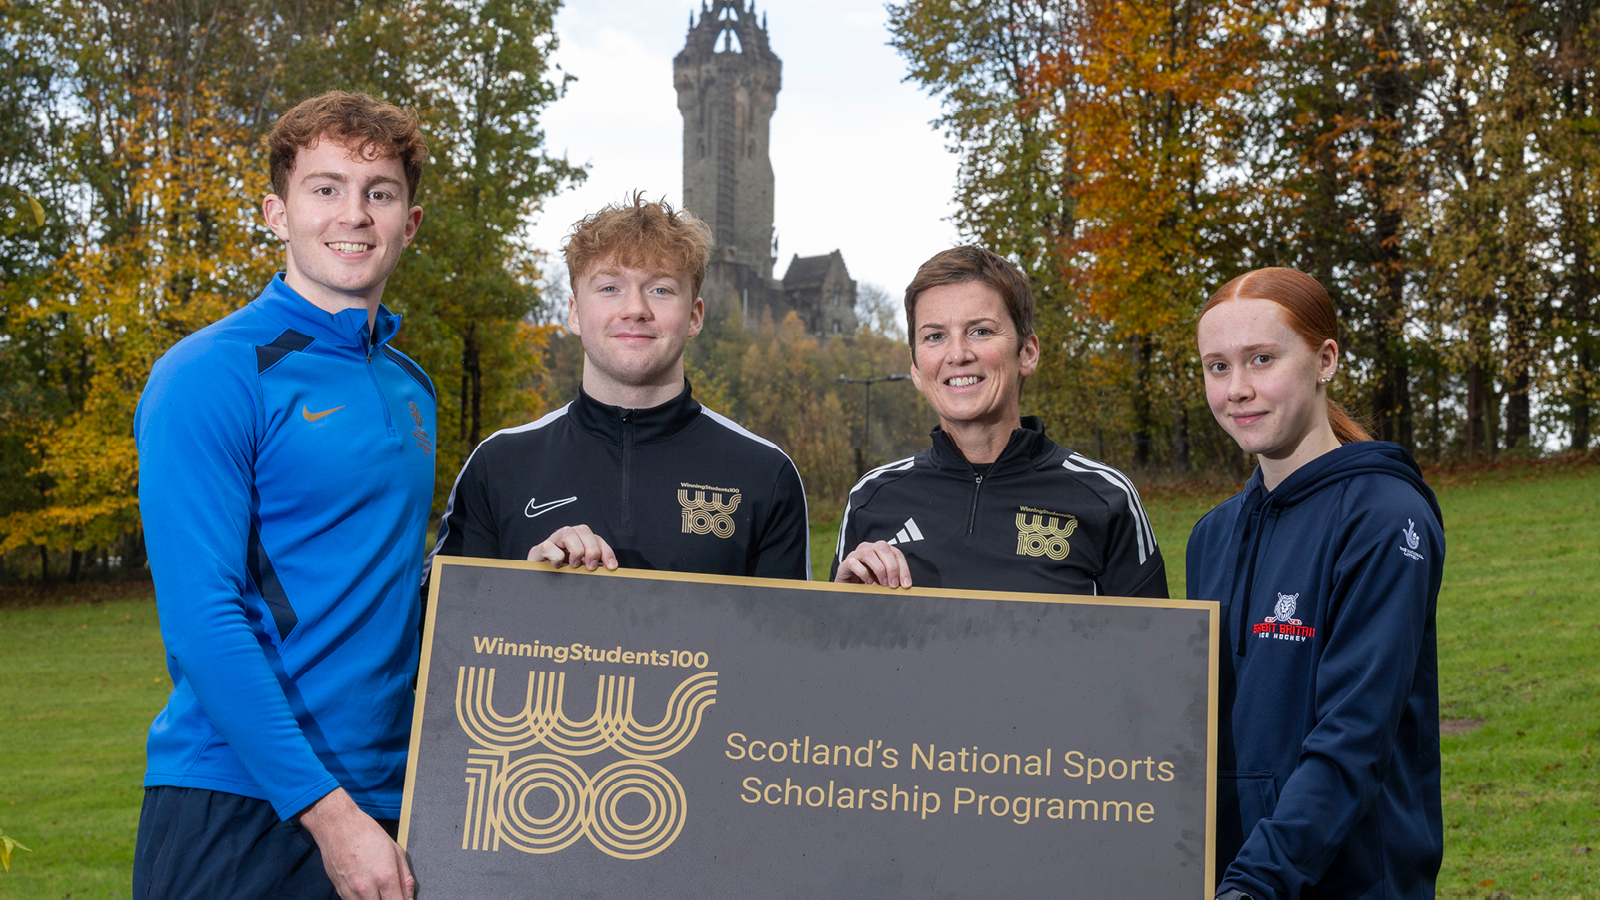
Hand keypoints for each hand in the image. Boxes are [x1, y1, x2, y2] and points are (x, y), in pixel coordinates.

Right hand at [298, 788, 413, 899]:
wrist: (337, 826)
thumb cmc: (367, 834)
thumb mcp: (396, 851)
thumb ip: (405, 878)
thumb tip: (409, 897)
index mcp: (385, 877)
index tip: (406, 899)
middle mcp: (367, 889)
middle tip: (392, 893)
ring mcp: (351, 892)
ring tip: (379, 890)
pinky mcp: (340, 892)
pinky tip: (367, 889)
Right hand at [529, 524, 617, 570]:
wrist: (537, 581)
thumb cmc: (560, 575)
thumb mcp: (580, 570)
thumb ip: (592, 566)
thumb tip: (609, 570)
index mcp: (578, 541)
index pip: (596, 538)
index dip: (606, 551)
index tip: (611, 567)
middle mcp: (565, 538)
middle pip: (583, 529)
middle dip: (592, 549)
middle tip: (590, 567)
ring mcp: (551, 542)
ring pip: (567, 531)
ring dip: (576, 550)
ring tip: (574, 565)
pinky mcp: (537, 551)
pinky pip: (548, 546)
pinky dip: (556, 556)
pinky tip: (557, 566)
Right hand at [835, 541, 911, 586]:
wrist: (849, 586)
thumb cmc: (868, 581)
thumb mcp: (883, 578)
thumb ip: (893, 578)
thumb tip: (904, 585)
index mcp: (881, 550)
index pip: (896, 553)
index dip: (903, 569)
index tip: (906, 584)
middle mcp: (868, 547)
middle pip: (883, 548)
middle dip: (892, 567)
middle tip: (893, 584)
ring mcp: (856, 554)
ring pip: (868, 553)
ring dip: (879, 570)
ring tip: (882, 584)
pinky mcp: (846, 563)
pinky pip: (854, 564)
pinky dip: (864, 574)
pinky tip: (868, 582)